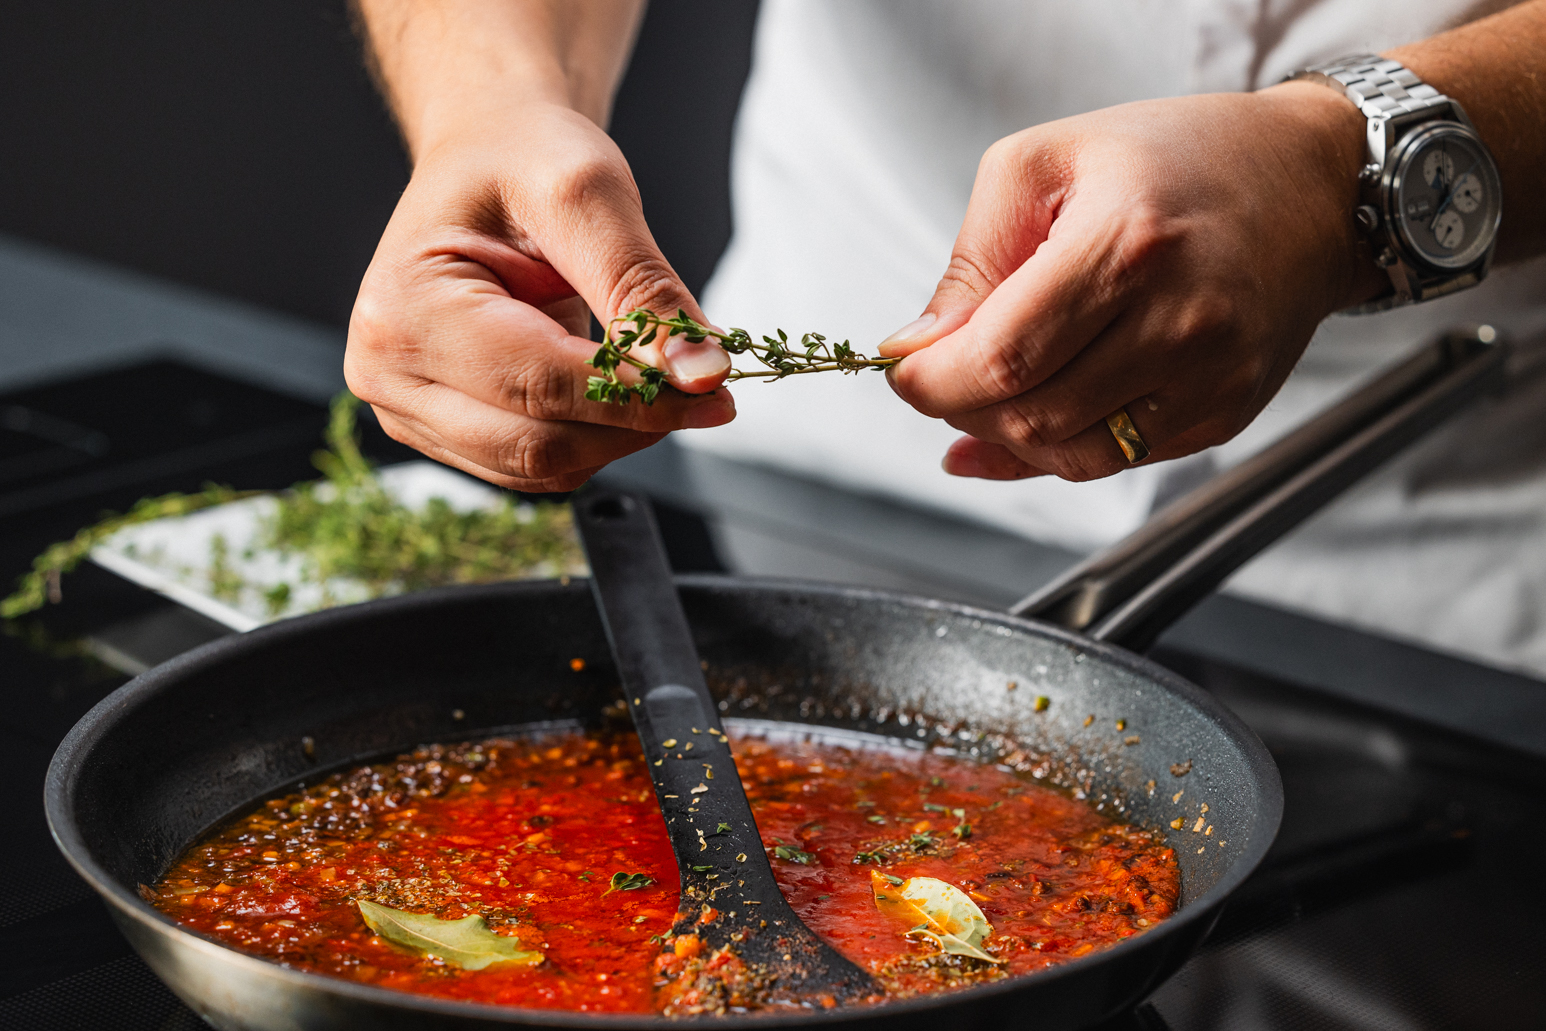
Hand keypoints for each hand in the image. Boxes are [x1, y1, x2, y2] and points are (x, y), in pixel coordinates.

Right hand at [345, 102, 733, 493]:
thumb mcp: (588, 194)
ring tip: (657, 373)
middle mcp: (388, 371)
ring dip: (619, 435)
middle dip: (635, 422)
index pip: (539, 385)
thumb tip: (700, 373)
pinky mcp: (444, 430)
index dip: (639, 396)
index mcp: (404, 309)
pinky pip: (535, 465)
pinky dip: (594, 437)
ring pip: (542, 466)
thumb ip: (642, 288)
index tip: (716, 387)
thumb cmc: (519, 159)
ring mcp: (409, 409)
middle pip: (538, 442)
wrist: (485, 154)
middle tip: (705, 388)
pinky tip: (616, 386)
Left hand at [880, 83, 1385, 481]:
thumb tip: (917, 350)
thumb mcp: (1046, 163)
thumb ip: (972, 261)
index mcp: (1128, 244)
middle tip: (944, 373)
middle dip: (961, 407)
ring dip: (1005, 435)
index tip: (905, 370)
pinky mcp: (1224, 414)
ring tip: (992, 387)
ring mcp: (1210, 378)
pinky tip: (1032, 416)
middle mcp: (1181, 321)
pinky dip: (1056, 450)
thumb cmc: (1174, 159)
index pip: (1001, 358)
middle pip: (1029, 416)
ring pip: (1067, 456)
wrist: (1310, 184)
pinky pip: (1114, 462)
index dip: (932, 382)